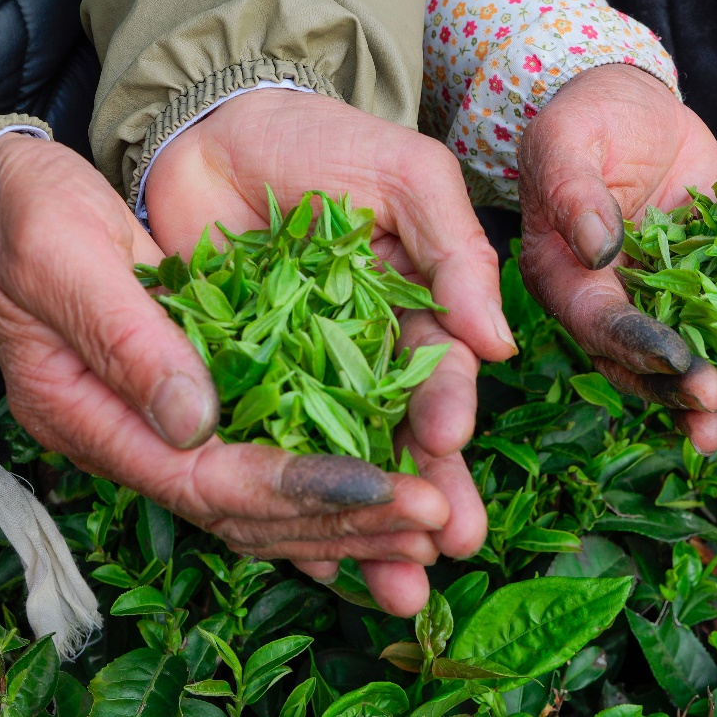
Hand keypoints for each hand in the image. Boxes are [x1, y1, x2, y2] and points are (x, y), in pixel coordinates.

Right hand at [0, 134, 454, 615]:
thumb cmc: (27, 222)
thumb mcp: (66, 258)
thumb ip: (128, 339)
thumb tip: (195, 420)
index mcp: (93, 417)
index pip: (207, 479)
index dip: (299, 490)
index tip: (384, 491)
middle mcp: (132, 443)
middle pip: (246, 512)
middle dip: (344, 523)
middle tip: (437, 525)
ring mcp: (159, 434)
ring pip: (261, 505)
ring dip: (345, 523)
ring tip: (428, 531)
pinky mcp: (189, 412)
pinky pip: (262, 469)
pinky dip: (321, 491)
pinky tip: (379, 504)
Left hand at [145, 90, 515, 613]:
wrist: (216, 130)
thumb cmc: (325, 144)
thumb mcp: (406, 177)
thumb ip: (455, 249)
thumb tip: (499, 341)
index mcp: (417, 315)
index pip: (440, 374)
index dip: (446, 410)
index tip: (448, 443)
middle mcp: (365, 362)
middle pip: (398, 441)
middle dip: (424, 498)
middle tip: (447, 552)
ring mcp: (300, 383)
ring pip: (336, 464)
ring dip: (364, 527)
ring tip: (393, 587)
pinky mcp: (238, 394)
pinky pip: (262, 455)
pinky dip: (282, 508)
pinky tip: (309, 564)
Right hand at [518, 64, 716, 450]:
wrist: (635, 105)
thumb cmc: (588, 114)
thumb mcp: (568, 138)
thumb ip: (574, 191)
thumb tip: (596, 248)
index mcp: (563, 275)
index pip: (597, 322)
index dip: (636, 345)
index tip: (680, 363)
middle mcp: (604, 301)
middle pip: (635, 360)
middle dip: (678, 385)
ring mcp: (652, 298)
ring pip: (678, 357)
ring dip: (712, 389)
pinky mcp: (697, 286)